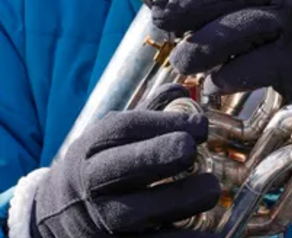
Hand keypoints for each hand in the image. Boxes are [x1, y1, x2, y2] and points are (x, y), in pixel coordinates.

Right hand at [25, 110, 218, 237]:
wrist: (56, 216)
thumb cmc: (100, 166)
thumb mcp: (113, 136)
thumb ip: (150, 112)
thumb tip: (186, 88)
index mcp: (92, 149)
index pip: (122, 129)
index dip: (163, 123)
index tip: (200, 126)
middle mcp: (93, 185)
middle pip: (124, 169)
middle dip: (161, 156)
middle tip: (192, 151)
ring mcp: (103, 221)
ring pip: (141, 212)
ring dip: (183, 199)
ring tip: (210, 189)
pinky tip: (214, 231)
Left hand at [150, 0, 291, 191]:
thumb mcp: (274, 45)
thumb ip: (238, 34)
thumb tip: (182, 29)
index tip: (161, 11)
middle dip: (193, 14)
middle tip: (165, 37)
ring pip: (244, 25)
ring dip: (206, 45)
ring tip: (185, 66)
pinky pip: (258, 64)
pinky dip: (230, 76)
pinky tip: (216, 89)